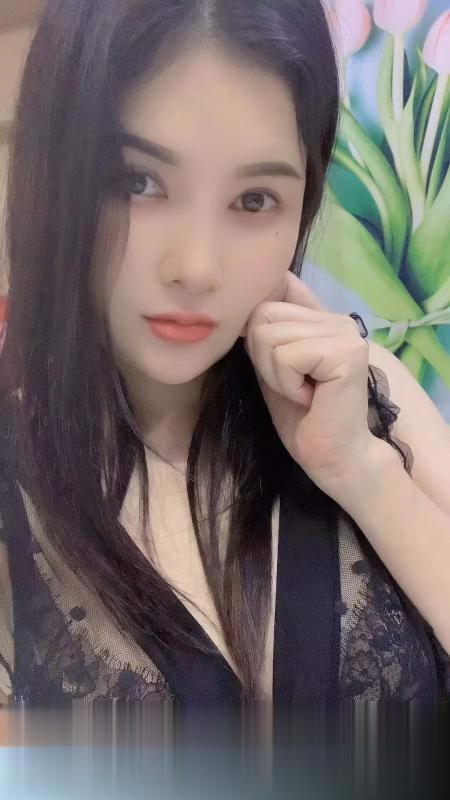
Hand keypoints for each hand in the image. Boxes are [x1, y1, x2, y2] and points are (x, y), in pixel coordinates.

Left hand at [242, 272, 375, 497]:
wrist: (333, 458)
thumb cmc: (303, 420)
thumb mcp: (273, 369)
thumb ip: (265, 335)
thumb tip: (244, 305)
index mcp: (322, 319)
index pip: (268, 300)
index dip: (256, 336)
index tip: (277, 370)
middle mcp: (337, 319)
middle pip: (262, 316)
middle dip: (264, 360)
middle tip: (293, 387)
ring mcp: (345, 333)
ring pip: (269, 337)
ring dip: (276, 376)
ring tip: (303, 394)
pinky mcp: (345, 352)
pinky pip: (286, 356)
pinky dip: (287, 384)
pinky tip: (311, 398)